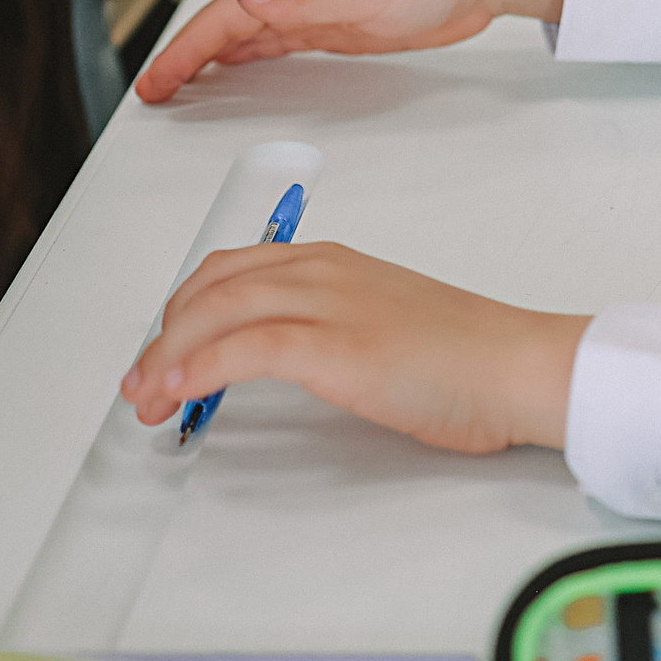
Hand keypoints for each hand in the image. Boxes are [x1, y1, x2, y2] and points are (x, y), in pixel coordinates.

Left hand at [121, 242, 591, 451]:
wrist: (515, 365)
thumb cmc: (467, 355)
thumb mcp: (385, 323)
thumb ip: (331, 328)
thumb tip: (282, 358)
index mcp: (333, 261)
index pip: (232, 270)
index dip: (183, 310)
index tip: (164, 348)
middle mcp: (322, 271)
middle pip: (210, 287)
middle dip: (162, 335)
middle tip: (144, 382)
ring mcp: (327, 303)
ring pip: (214, 312)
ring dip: (165, 357)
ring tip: (149, 399)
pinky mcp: (332, 344)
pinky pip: (241, 349)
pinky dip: (196, 370)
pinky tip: (181, 394)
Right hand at [133, 0, 570, 103]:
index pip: (222, 20)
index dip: (182, 52)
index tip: (154, 82)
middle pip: (225, 27)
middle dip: (183, 57)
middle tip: (153, 89)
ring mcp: (319, 11)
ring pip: (247, 36)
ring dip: (210, 58)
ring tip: (180, 82)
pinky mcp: (341, 26)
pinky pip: (279, 43)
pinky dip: (250, 57)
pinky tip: (242, 66)